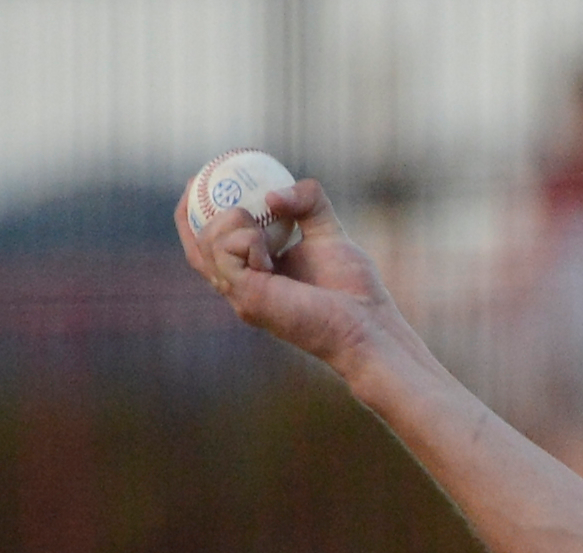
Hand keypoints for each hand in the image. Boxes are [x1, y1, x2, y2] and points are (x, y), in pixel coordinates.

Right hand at [174, 177, 397, 377]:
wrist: (369, 325)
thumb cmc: (354, 289)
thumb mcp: (328, 231)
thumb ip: (309, 202)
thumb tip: (273, 194)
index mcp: (253, 275)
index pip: (209, 244)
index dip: (195, 211)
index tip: (201, 178)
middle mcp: (240, 288)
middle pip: (196, 244)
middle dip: (195, 208)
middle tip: (206, 180)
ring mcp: (239, 295)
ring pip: (207, 243)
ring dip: (233, 221)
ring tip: (265, 227)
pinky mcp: (247, 297)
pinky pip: (227, 252)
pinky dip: (246, 238)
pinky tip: (271, 247)